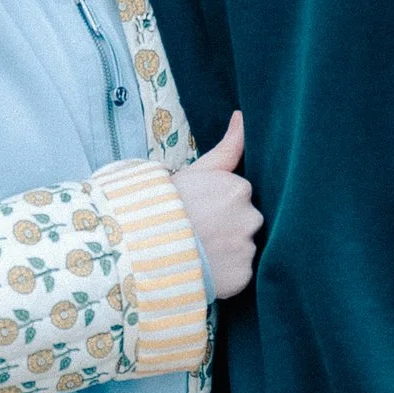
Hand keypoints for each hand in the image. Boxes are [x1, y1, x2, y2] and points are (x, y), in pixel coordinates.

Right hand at [169, 113, 262, 302]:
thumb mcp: (196, 171)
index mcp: (240, 189)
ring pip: (243, 249)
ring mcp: (247, 249)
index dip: (216, 206)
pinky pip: (240, 275)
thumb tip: (242, 116)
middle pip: (245, 223)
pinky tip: (204, 270)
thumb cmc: (166, 205)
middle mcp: (251, 217)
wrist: (143, 246)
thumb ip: (227, 147)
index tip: (197, 212)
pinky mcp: (243, 276)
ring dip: (227, 252)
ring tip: (197, 253)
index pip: (238, 198)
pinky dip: (226, 275)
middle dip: (226, 228)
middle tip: (197, 234)